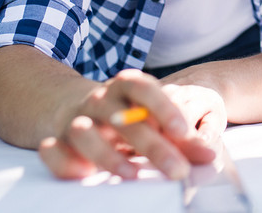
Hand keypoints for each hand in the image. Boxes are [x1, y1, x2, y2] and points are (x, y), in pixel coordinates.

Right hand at [37, 69, 219, 179]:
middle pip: (124, 119)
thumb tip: (208, 155)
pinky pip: (53, 150)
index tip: (184, 130)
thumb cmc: (121, 113)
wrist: (69, 104)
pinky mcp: (56, 140)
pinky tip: (83, 173)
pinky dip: (64, 161)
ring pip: (86, 132)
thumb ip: (180, 136)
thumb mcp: (150, 117)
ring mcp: (76, 119)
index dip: (164, 107)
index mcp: (125, 87)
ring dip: (108, 153)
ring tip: (131, 173)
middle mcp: (100, 100)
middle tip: (177, 170)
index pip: (144, 88)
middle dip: (152, 145)